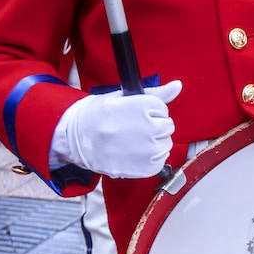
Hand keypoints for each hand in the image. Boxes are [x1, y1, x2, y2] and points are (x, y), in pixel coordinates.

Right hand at [51, 80, 180, 177]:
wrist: (75, 138)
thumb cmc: (98, 115)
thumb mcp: (124, 96)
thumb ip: (156, 93)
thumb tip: (177, 85)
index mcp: (141, 106)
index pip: (162, 108)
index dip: (148, 111)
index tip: (133, 115)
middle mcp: (146, 127)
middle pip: (167, 126)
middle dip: (153, 127)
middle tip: (131, 129)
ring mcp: (145, 149)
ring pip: (165, 144)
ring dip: (152, 144)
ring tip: (130, 142)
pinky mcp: (143, 167)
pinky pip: (159, 162)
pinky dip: (149, 160)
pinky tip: (133, 154)